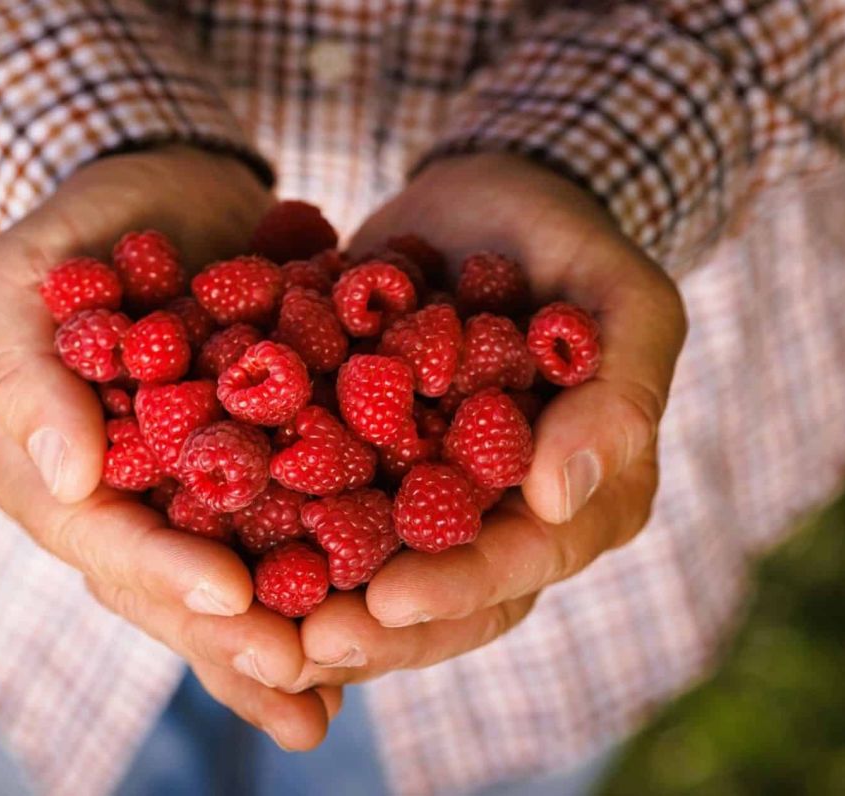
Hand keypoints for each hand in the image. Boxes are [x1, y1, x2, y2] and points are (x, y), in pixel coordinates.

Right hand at [0, 146, 338, 747]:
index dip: (162, 573)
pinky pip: (282, 531)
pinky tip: (372, 618)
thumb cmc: (78, 225)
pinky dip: (320, 573)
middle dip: (231, 640)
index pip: (101, 538)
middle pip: (168, 587)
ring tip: (332, 701)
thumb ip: (29, 373)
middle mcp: (117, 501)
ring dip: (278, 642)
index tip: (232, 598)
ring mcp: (184, 494)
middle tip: (302, 682)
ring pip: (228, 580)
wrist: (166, 188)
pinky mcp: (247, 471)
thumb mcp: (24, 277)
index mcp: (46, 471)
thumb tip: (66, 481)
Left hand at [293, 152, 685, 687]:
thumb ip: (617, 396)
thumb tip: (558, 499)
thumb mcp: (625, 301)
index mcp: (582, 499)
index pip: (521, 565)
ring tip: (248, 622)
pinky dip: (280, 535)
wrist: (489, 198)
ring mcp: (435, 494)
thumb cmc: (575, 241)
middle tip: (299, 644)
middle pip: (443, 595)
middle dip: (374, 629)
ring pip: (377, 571)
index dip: (455, 590)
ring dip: (317, 604)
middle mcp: (505, 516)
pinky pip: (326, 511)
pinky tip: (218, 548)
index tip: (384, 603)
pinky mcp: (374, 463)